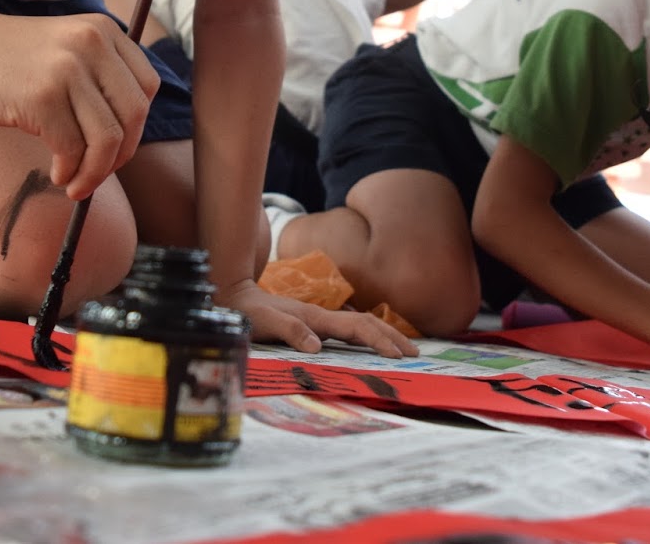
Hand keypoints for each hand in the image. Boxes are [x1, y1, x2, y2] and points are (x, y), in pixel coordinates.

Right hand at [0, 9, 159, 195]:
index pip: (147, 87)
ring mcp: (68, 70)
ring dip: (96, 172)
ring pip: (107, 138)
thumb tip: (123, 139)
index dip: (135, 125)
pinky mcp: (42, 97)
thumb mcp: (66, 48)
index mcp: (104, 31)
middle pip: (133, 115)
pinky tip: (58, 174)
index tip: (116, 146)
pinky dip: (71, 170)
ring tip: (76, 183)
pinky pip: (73, 147)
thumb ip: (98, 76)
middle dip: (121, 155)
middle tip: (97, 173)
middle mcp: (92, 45)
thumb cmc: (7, 57)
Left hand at [217, 279, 418, 358]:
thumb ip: (290, 331)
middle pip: (366, 323)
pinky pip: (349, 329)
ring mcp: (319, 318)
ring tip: (403, 348)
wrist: (234, 294)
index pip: (356, 328)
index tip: (398, 354)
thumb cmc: (248, 313)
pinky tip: (371, 344)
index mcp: (316, 318)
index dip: (378, 340)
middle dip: (391, 337)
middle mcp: (322, 317)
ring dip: (383, 335)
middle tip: (415, 352)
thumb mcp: (264, 323)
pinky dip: (367, 336)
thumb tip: (318, 345)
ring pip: (360, 324)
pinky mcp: (314, 323)